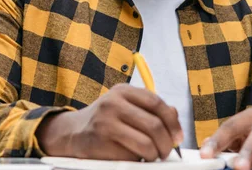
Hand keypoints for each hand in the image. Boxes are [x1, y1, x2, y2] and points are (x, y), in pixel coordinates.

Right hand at [35, 84, 182, 160]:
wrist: (73, 132)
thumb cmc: (106, 120)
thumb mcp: (125, 106)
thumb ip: (149, 108)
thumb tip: (174, 115)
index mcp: (122, 91)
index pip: (156, 102)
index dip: (172, 121)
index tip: (178, 136)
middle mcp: (113, 103)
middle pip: (154, 125)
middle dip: (166, 143)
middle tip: (167, 152)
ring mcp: (106, 122)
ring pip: (146, 143)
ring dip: (154, 154)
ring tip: (152, 155)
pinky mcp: (101, 142)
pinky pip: (131, 155)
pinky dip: (138, 159)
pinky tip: (133, 156)